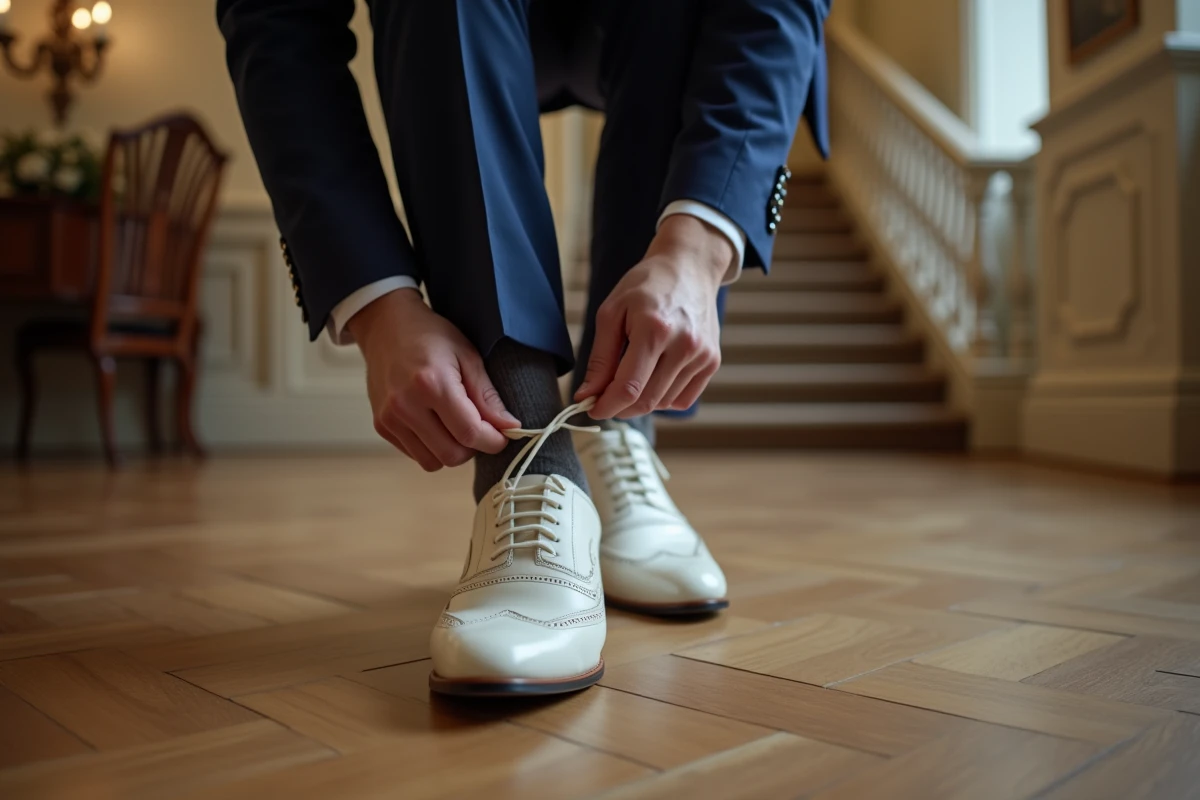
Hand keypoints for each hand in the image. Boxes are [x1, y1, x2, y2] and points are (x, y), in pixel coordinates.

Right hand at [348, 288, 518, 470]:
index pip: (469, 433)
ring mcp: (389, 418)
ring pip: (432, 462)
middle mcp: (406, 405)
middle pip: (451, 455)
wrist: (386, 326)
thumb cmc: (431, 336)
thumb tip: (510, 426)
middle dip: (474, 448)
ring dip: (452, 451)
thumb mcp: (467, 356)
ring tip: (456, 426)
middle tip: (480, 429)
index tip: (504, 435)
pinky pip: (415, 455)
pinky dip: (431, 447)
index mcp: (432, 384)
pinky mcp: (381, 426)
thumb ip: (487, 396)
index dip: (493, 441)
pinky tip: (436, 424)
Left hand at [575, 214, 730, 418]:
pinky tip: (652, 379)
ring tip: (630, 380)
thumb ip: (600, 358)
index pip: (629, 387)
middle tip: (604, 400)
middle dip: (620, 408)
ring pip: (664, 403)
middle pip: (647, 400)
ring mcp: (702, 355)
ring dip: (641, 402)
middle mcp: (684, 345)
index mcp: (654, 329)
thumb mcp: (612, 312)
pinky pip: (682, 399)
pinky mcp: (712, 362)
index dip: (606, 406)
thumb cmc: (646, 286)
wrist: (689, 267)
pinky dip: (663, 398)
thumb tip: (587, 394)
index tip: (592, 409)